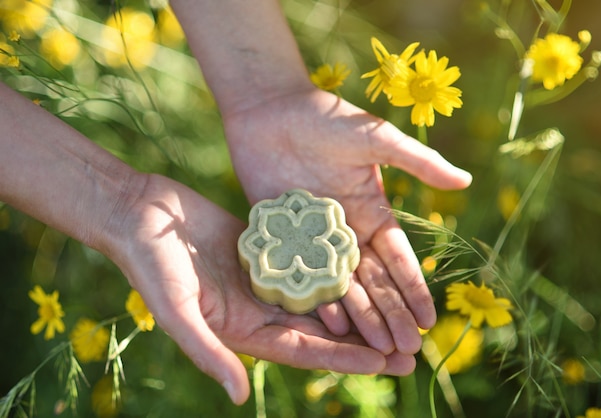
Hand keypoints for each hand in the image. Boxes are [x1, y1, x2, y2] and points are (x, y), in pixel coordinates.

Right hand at [104, 173, 409, 403]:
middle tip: (408, 348)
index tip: (386, 362)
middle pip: (322, 328)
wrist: (139, 214)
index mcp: (243, 329)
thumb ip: (207, 352)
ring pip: (321, 295)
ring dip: (358, 304)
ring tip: (396, 311)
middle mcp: (260, 307)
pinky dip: (335, 264)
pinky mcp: (266, 247)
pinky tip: (365, 263)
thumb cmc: (150, 265)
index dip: (345, 357)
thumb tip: (239, 396)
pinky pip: (307, 259)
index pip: (305, 349)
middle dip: (363, 339)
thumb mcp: (178, 311)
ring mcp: (265, 277)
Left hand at [223, 88, 471, 362]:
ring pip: (342, 286)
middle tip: (408, 352)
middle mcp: (345, 231)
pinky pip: (301, 275)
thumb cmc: (325, 117)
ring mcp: (313, 239)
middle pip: (373, 282)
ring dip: (360, 318)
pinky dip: (316, 299)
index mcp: (371, 212)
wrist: (269, 108)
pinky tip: (328, 327)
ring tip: (376, 351)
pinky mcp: (282, 238)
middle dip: (392, 315)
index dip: (414, 290)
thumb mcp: (376, 139)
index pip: (397, 260)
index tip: (429, 321)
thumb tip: (466, 180)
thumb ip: (418, 162)